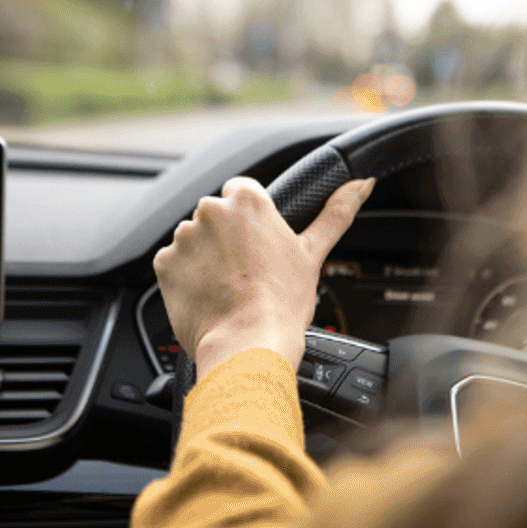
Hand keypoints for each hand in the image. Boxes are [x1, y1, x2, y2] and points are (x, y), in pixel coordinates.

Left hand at [153, 175, 374, 379]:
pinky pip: (175, 263)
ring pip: (195, 240)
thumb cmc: (282, 302)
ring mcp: (184, 238)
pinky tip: (210, 294)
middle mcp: (210, 212)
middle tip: (248, 270)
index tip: (258, 242)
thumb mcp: (313, 253)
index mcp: (248, 202)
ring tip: (229, 286)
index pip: (242, 190)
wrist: (248, 343)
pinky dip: (188, 276)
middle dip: (227, 238)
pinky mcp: (164, 264)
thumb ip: (336, 213)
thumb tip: (362, 184)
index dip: (252, 218)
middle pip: (217, 215)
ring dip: (207, 257)